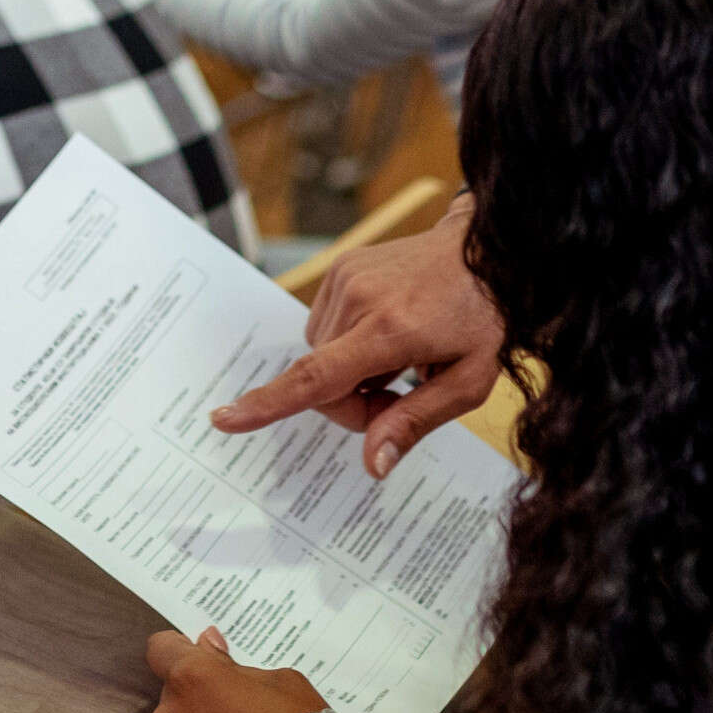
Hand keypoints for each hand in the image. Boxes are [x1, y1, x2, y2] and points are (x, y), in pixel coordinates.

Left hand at [145, 628, 326, 712]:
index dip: (178, 649)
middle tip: (236, 707)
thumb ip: (233, 663)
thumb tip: (208, 644)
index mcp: (192, 676)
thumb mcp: (277, 680)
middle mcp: (170, 710)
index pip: (161, 649)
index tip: (199, 656)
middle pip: (174, 691)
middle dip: (199, 693)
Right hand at [212, 196, 500, 478]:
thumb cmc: (485, 317)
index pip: (318, 376)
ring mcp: (348, 278)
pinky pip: (325, 328)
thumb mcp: (469, 381)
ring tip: (399, 358)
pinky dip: (348, 343)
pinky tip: (386, 332)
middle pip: (322, 380)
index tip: (225, 418)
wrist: (488, 247)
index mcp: (391, 331)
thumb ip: (416, 421)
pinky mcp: (343, 267)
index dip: (269, 404)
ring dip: (350, 372)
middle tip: (400, 396)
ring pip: (321, 356)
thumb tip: (372, 464)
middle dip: (353, 403)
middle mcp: (360, 299)